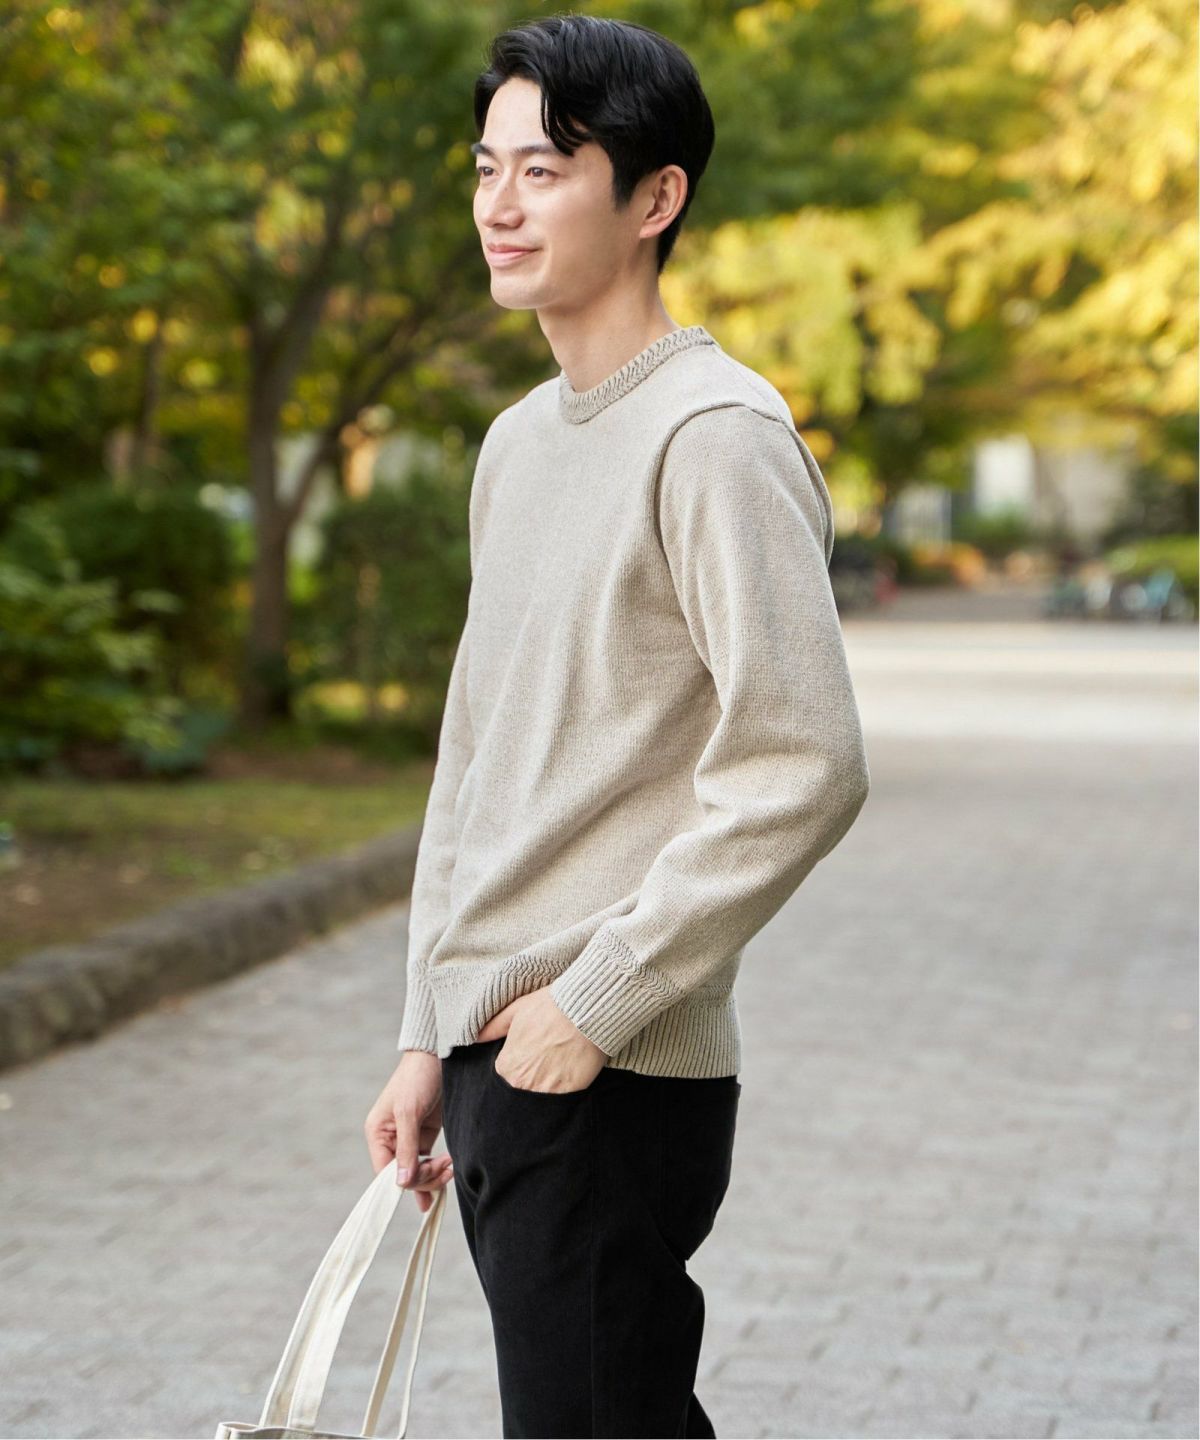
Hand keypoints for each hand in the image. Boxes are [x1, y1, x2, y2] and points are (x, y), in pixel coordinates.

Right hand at [364, 1051, 454, 1211]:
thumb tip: (402, 1183)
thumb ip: (406, 1148)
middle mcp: (390, 1139)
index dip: (405, 1182)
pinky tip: (448, 1173)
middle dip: (424, 1178)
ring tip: (450, 1168)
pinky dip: (437, 1171)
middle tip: (446, 1169)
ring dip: (433, 1177)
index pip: (385, 1172)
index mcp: (378, 1133)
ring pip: (417, 1172)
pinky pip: (427, 1163)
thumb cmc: (417, 1079)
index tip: (426, 1181)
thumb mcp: (409, 1112)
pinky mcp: (425, 1136)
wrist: (439, 1057)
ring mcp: (409, 1138)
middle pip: (403, 1175)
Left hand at [478, 985, 608, 1093]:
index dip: (517, 1068)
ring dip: (544, 1087)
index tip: (529, 1059)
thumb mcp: (516, 1011)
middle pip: (521, 1090)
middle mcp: (521, 1083)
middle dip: (529, 1081)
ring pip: (539, 1099)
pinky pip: (560, 1101)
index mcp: (506, 1066)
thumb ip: (493, 1028)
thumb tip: (475, 1039)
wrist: (584, 1011)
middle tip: (544, 1064)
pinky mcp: (567, 1094)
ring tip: (556, 1069)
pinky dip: (562, 1091)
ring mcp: (544, 1091)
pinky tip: (568, 1074)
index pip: (504, 1079)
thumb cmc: (549, 1007)